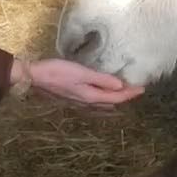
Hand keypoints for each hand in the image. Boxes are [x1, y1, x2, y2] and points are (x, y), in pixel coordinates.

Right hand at [20, 58, 144, 105]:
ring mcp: (79, 102)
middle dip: (124, 97)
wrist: (34, 77)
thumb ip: (101, 79)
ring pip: (103, 104)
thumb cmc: (57, 72)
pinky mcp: (73, 98)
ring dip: (114, 99)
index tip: (143, 88)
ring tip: (123, 93)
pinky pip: (95, 102)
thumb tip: (120, 86)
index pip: (117, 97)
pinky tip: (102, 96)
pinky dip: (104, 99)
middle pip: (111, 102)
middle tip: (136, 90)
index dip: (130, 93)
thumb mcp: (81, 73)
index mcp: (91, 96)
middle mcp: (87, 102)